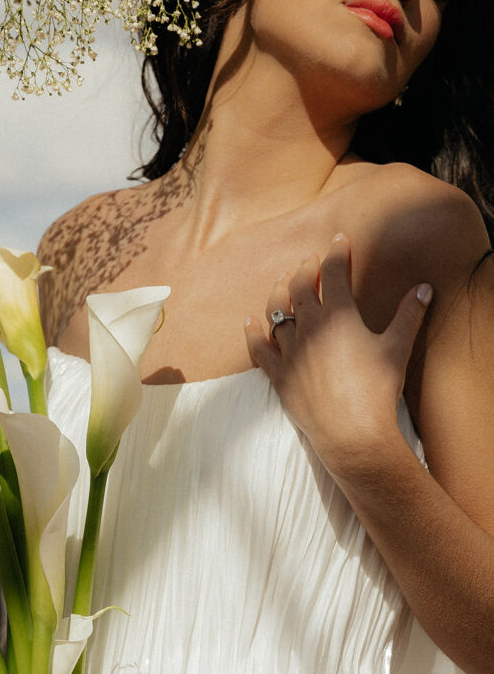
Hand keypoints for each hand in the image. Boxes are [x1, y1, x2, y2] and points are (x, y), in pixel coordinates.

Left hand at [244, 234, 432, 476]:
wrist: (352, 433)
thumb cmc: (378, 390)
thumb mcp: (398, 348)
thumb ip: (409, 314)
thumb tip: (425, 288)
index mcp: (339, 316)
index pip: (335, 273)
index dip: (337, 253)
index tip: (339, 241)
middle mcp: (309, 327)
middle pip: (301, 287)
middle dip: (306, 269)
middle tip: (311, 262)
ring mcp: (290, 351)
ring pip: (276, 313)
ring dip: (279, 293)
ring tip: (282, 282)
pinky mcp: (278, 375)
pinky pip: (258, 349)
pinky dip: (252, 333)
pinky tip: (249, 322)